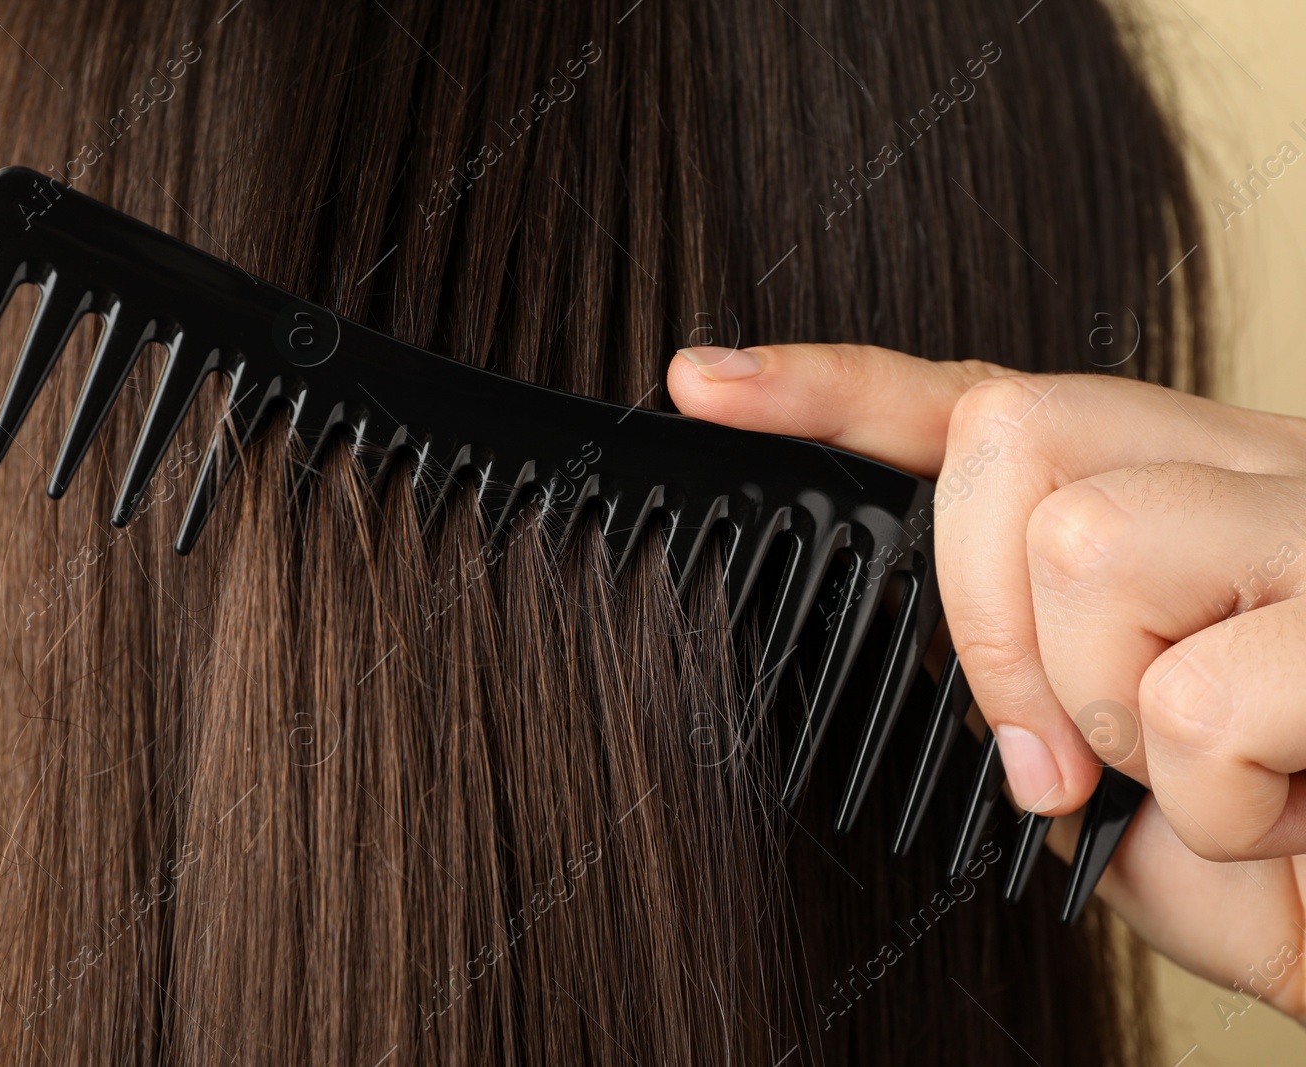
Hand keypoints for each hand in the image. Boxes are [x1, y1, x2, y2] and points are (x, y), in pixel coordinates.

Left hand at [668, 342, 1305, 1022]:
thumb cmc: (1302, 860)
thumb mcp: (1132, 790)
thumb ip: (1030, 705)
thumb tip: (932, 664)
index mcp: (1181, 495)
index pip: (987, 400)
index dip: (833, 388)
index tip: (705, 383)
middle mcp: (1256, 469)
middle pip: (1013, 439)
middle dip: (985, 621)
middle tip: (1061, 757)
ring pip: (1088, 543)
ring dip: (1113, 714)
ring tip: (1219, 782)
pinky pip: (1203, 690)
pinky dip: (1220, 799)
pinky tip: (1292, 815)